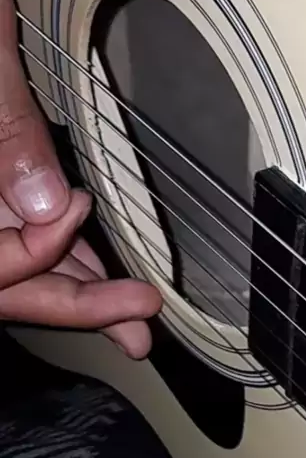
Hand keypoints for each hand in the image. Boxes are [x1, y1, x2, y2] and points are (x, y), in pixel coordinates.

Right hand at [0, 0, 161, 357]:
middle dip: (75, 306)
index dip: (32, 251)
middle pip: (5, 281)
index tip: (77, 210)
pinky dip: (65, 256)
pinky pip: (24, 232)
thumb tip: (49, 207)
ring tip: (135, 322)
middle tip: (140, 328)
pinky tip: (100, 275)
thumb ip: (6, 129)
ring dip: (78, 293)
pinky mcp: (0, 180)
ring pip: (18, 264)